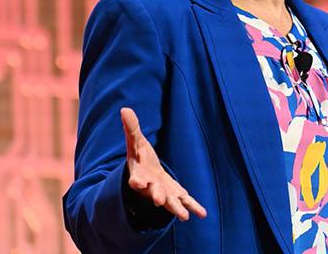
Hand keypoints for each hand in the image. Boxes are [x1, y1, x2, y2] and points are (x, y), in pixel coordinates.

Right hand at [121, 107, 207, 221]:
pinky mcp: (175, 195)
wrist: (146, 173)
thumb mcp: (135, 142)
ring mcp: (163, 193)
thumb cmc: (139, 157)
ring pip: (170, 202)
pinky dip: (193, 207)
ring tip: (184, 217)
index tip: (136, 183)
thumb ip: (131, 128)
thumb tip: (124, 109)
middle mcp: (150, 187)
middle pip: (153, 192)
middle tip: (159, 202)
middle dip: (156, 196)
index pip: (136, 177)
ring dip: (176, 208)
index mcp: (138, 174)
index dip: (136, 180)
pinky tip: (203, 214)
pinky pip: (185, 201)